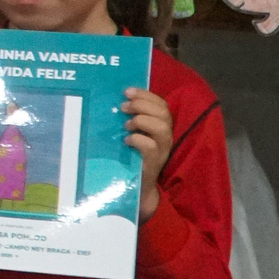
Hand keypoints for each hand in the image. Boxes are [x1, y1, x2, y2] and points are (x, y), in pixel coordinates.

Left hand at [123, 87, 171, 220]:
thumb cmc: (129, 157)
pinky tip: (126, 141)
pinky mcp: (153, 163)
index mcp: (160, 127)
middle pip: (164, 113)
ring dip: (141, 121)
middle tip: (123, 107)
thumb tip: (114, 102)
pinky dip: (137, 139)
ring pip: (162, 128)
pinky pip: (150, 147)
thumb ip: (128, 120)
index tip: (127, 91)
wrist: (134, 187)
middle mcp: (165, 137)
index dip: (146, 95)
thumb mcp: (130, 135)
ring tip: (126, 125)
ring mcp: (162, 151)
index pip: (161, 104)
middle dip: (142, 105)